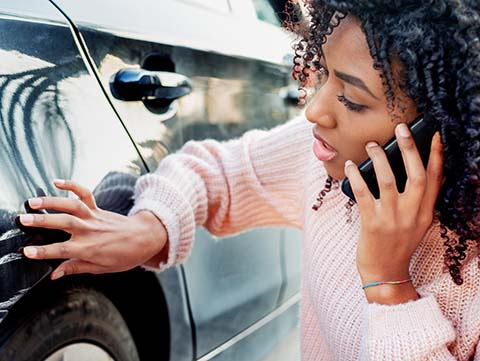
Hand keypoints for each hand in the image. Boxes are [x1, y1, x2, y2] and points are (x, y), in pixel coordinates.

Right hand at [19, 179, 167, 279]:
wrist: (145, 238)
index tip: (27, 251)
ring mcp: (93, 217)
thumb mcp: (101, 268)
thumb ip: (76, 268)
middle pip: (63, 224)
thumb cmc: (125, 256)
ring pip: (71, 207)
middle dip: (42, 222)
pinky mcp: (97, 208)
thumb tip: (55, 274)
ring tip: (33, 202)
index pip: (62, 251)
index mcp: (89, 249)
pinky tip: (57, 182)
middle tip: (23, 220)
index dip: (43, 252)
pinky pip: (85, 194)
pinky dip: (72, 185)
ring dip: (52, 202)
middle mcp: (90, 231)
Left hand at [344, 123, 443, 284]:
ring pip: (387, 180)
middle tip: (400, 128)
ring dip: (379, 158)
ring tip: (372, 145)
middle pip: (415, 175)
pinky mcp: (372, 224)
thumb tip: (433, 174)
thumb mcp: (419, 224)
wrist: (385, 273)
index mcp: (425, 213)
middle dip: (409, 148)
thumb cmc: (399, 245)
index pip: (435, 179)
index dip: (436, 156)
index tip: (436, 135)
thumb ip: (424, 201)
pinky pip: (363, 193)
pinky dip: (356, 177)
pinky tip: (351, 166)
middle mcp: (412, 215)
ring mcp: (391, 219)